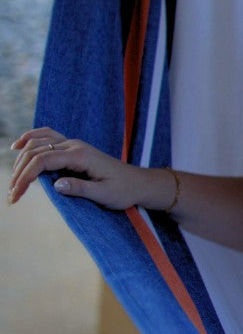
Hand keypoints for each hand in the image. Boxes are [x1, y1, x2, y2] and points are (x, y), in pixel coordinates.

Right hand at [7, 128, 163, 209]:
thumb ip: (80, 189)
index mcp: (81, 156)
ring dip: (21, 158)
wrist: (138, 183)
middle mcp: (75, 145)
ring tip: (12, 180)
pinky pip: (47, 137)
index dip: (25, 178)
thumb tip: (55, 185)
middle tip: (11, 195)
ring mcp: (73, 144)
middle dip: (20, 172)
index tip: (15, 196)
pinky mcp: (73, 148)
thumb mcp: (104, 195)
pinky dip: (30, 139)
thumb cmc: (123, 190)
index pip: (43, 161)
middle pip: (36, 151)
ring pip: (39, 141)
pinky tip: (17, 146)